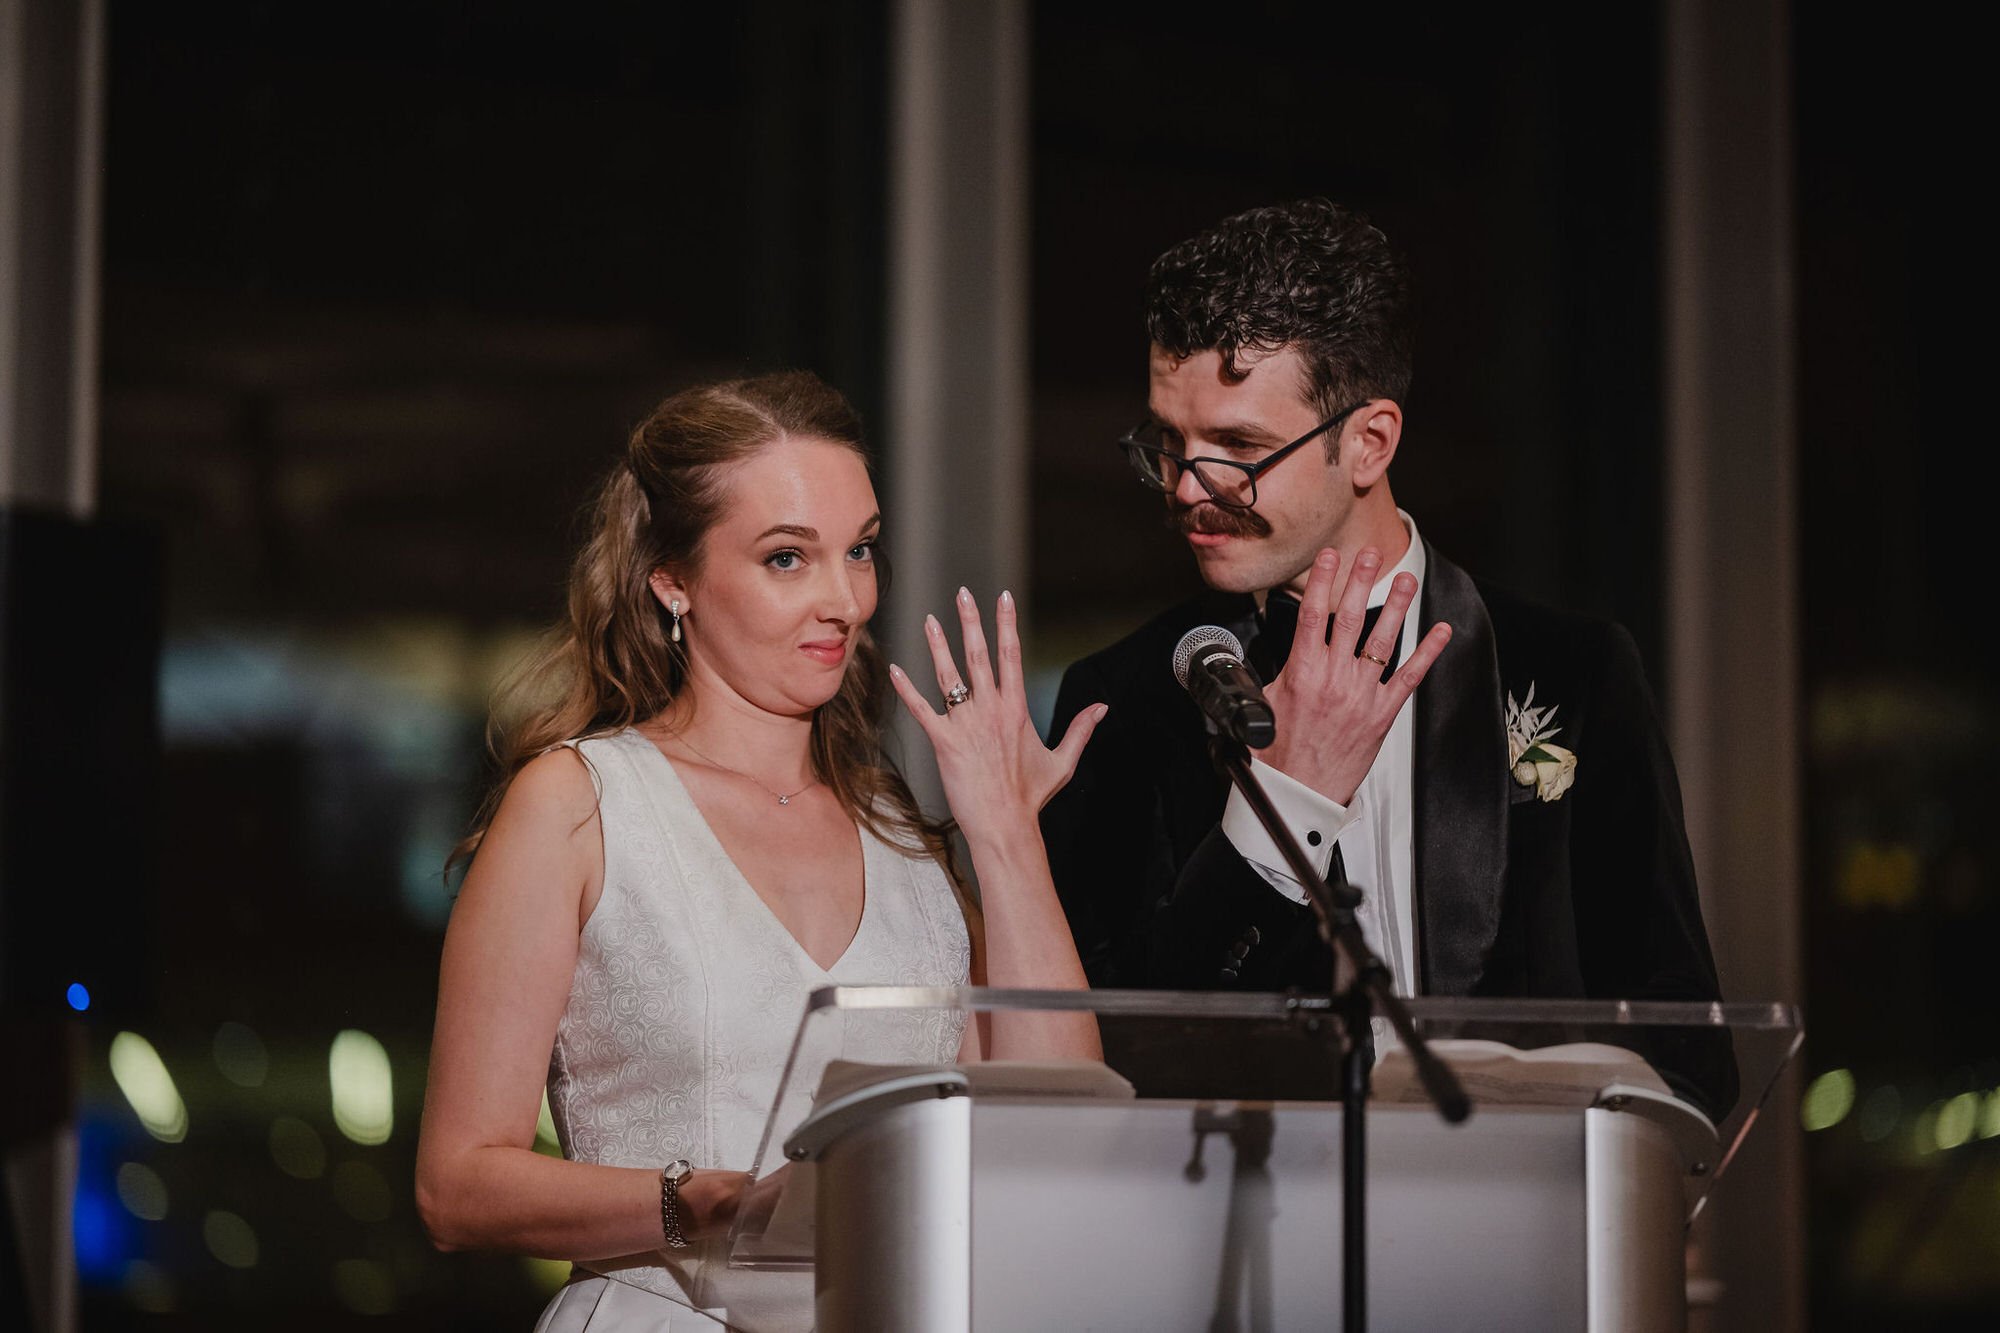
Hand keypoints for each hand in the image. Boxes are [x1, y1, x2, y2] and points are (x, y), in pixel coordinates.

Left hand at [888, 587, 1106, 846]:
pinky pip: (922, 710)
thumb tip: (1102, 707)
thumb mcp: (1062, 761)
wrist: (1005, 824)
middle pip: (980, 655)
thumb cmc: (1031, 796)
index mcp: (1017, 708)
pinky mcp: (945, 742)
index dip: (1006, 623)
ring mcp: (967, 725)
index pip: (1012, 654)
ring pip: (949, 676)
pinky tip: (895, 669)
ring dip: (938, 645)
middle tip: (963, 593)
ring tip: (929, 620)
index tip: (1002, 597)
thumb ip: (1080, 729)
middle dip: (971, 621)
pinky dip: (907, 689)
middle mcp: (992, 710)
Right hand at [1262, 547, 1451, 804]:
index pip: (1313, 615)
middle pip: (1350, 618)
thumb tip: (1285, 653)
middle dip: (1360, 580)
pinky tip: (1440, 633)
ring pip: (1382, 640)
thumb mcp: (1266, 703)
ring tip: (1405, 579)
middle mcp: (1334, 678)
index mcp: (1302, 671)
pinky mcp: (1381, 714)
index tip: (1329, 557)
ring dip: (1396, 606)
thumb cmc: (1279, 754)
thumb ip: (1282, 672)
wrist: (1298, 791)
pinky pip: (1409, 677)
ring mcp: (1361, 694)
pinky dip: (1428, 653)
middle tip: (1370, 554)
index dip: (1322, 581)